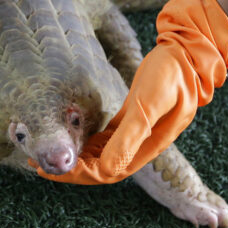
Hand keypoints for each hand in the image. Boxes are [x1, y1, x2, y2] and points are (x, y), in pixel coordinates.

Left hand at [30, 0, 227, 183]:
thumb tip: (107, 170)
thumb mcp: (148, 103)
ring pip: (102, 156)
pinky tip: (73, 142)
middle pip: (101, 169)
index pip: (107, 172)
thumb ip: (130, 137)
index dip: (79, 174)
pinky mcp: (133, 119)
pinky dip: (89, 145)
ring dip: (77, 158)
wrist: (189, 53)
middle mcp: (141, 145)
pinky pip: (107, 141)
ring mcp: (138, 134)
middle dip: (71, 170)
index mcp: (147, 146)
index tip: (53, 169)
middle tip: (38, 165)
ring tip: (48, 156)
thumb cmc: (172, 74)